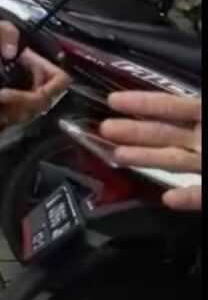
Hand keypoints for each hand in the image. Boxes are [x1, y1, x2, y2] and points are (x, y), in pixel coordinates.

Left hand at [0, 21, 69, 126]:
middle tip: (1, 95)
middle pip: (43, 102)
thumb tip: (10, 53)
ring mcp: (27, 97)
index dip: (52, 90)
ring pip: (30, 113)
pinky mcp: (14, 107)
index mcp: (41, 66)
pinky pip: (17, 118)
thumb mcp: (1, 29)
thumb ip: (8, 34)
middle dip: (23, 102)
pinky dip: (8, 118)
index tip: (34, 92)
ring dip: (15, 113)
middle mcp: (38, 83)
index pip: (60, 81)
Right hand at [100, 92, 201, 210]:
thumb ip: (196, 106)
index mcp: (206, 113)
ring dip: (146, 159)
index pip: (171, 106)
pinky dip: (187, 198)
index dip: (143, 102)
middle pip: (164, 133)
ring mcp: (206, 166)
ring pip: (175, 161)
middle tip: (103, 129)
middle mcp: (203, 139)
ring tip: (116, 156)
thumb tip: (184, 101)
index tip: (111, 101)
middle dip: (133, 131)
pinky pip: (202, 195)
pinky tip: (167, 199)